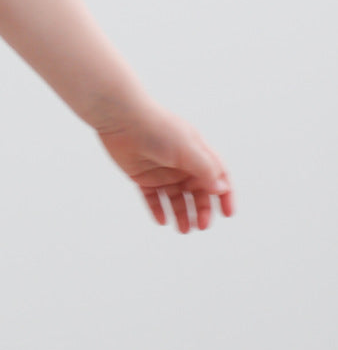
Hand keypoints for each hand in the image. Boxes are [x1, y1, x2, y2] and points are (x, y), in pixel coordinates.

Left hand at [96, 102, 234, 232]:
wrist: (122, 119)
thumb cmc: (157, 128)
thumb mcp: (187, 149)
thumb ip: (206, 169)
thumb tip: (221, 188)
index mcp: (196, 152)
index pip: (217, 176)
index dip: (224, 194)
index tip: (228, 214)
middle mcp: (181, 163)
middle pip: (198, 192)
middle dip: (202, 210)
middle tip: (201, 225)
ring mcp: (162, 171)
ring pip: (177, 199)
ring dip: (182, 214)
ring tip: (183, 229)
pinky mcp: (143, 177)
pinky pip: (153, 199)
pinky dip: (158, 210)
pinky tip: (162, 220)